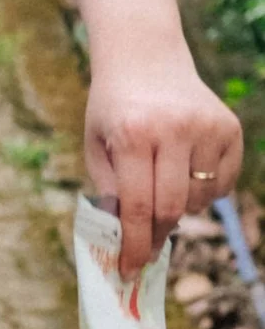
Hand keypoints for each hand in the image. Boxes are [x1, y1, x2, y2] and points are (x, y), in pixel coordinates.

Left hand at [86, 52, 243, 276]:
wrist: (146, 57)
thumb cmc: (114, 108)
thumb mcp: (97, 146)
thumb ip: (110, 191)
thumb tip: (125, 240)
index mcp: (134, 134)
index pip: (138, 206)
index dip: (134, 245)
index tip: (129, 270)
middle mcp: (175, 129)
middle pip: (172, 208)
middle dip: (156, 236)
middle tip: (145, 249)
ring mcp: (208, 127)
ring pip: (199, 199)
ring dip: (180, 208)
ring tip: (161, 185)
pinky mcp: (230, 128)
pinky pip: (222, 183)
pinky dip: (204, 191)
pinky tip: (185, 172)